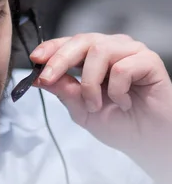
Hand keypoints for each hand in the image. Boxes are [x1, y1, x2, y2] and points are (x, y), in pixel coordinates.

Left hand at [30, 33, 171, 183]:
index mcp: (95, 57)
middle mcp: (113, 48)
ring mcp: (132, 52)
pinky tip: (124, 102)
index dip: (51, 48)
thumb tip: (39, 78)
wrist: (149, 143)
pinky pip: (122, 67)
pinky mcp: (149, 61)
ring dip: (90, 82)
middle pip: (82, 40)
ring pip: (99, 51)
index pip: (69, 43)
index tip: (34, 59)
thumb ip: (63, 91)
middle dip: (59, 59)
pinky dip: (116, 88)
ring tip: (96, 104)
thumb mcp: (82, 110)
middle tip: (47, 79)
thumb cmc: (120, 124)